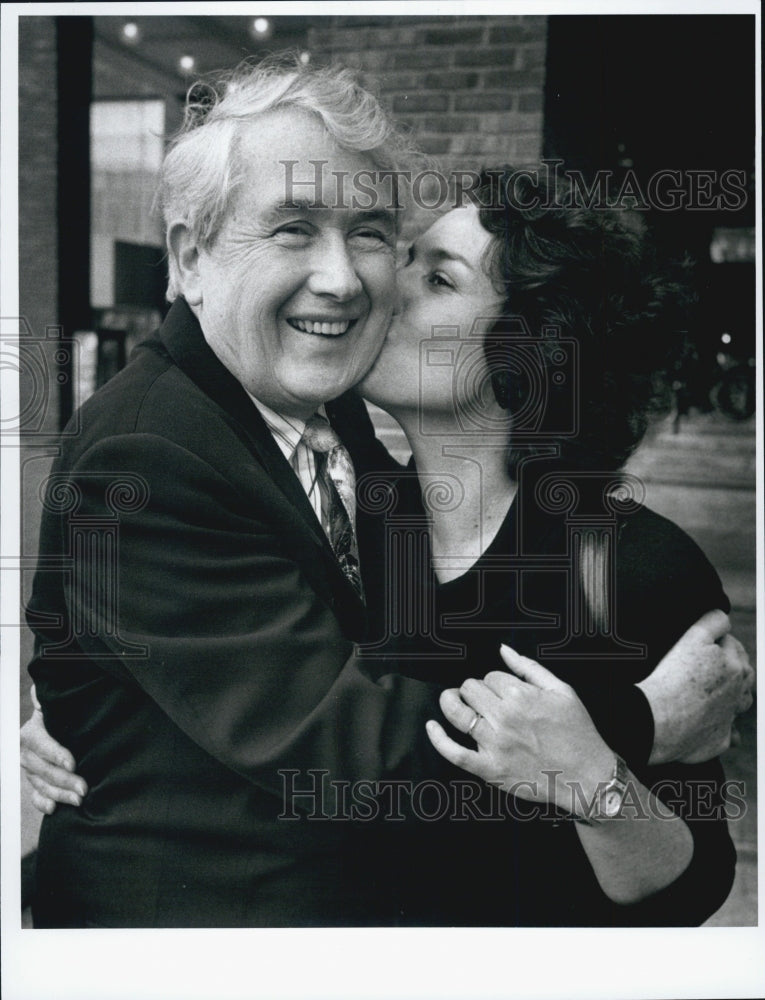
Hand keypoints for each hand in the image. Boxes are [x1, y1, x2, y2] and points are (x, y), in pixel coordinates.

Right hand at [20, 686, 86, 813]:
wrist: (50, 725)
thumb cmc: (58, 714)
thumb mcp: (54, 705)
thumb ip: (47, 699)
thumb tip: (40, 695)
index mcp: (30, 734)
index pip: (43, 746)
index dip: (57, 755)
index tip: (73, 764)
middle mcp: (25, 753)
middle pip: (44, 770)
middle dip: (65, 780)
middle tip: (84, 788)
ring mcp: (28, 769)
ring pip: (42, 785)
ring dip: (60, 794)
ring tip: (78, 800)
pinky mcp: (33, 781)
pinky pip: (35, 795)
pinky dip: (42, 802)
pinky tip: (53, 808)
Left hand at [426, 645, 613, 815]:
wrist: (588, 775)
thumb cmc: (577, 732)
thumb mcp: (562, 690)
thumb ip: (529, 667)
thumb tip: (503, 649)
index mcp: (521, 695)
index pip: (489, 676)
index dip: (494, 681)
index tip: (503, 691)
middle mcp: (504, 717)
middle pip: (470, 689)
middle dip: (474, 689)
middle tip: (483, 699)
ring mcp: (494, 744)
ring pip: (457, 713)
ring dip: (449, 702)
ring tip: (451, 700)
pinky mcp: (489, 769)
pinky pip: (454, 753)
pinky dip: (438, 739)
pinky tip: (431, 727)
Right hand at [637, 610, 754, 764]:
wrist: (658, 719)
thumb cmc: (673, 678)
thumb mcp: (693, 637)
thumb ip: (713, 622)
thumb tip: (723, 618)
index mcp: (735, 667)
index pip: (733, 645)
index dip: (717, 641)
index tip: (701, 645)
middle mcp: (738, 693)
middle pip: (743, 674)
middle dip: (730, 666)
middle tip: (704, 665)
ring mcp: (730, 718)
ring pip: (742, 702)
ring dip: (734, 695)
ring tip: (712, 691)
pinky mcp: (721, 740)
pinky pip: (732, 734)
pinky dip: (726, 727)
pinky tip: (713, 722)